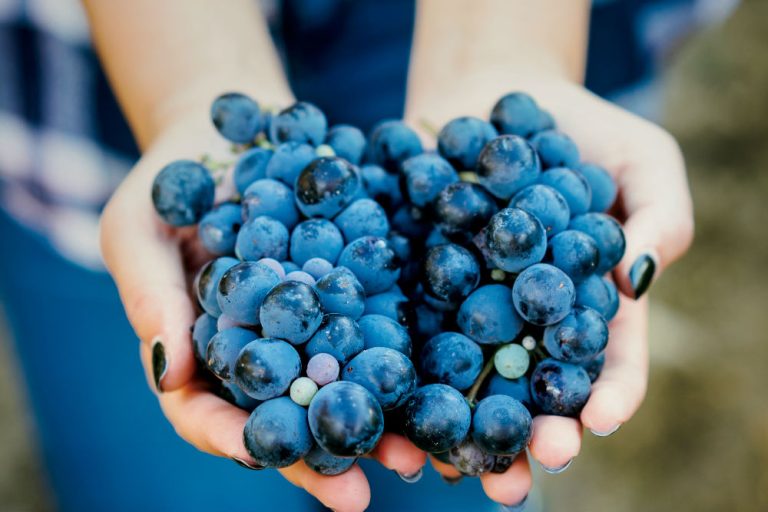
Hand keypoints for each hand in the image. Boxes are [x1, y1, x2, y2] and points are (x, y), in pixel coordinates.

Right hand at [100, 114, 425, 511]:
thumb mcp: (138, 228)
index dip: (229, 437)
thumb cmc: (167, 181)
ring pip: (339, 389)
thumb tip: (167, 372)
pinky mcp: (349, 295)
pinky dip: (402, 362)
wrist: (232, 128)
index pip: (205, 413)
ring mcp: (307, 329)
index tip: (257, 454)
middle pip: (284, 419)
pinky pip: (376, 334)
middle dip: (317, 459)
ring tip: (417, 457)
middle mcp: (257, 354)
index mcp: (197, 353)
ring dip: (376, 427)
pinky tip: (436, 385)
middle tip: (357, 497)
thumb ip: (149, 296)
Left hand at [405, 79, 692, 505]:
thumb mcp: (643, 160)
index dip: (611, 394)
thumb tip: (636, 282)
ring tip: (456, 461)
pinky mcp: (419, 287)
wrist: (497, 96)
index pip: (609, 363)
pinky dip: (402, 369)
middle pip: (536, 390)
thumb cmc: (584, 130)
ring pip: (468, 381)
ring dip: (464, 425)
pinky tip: (393, 398)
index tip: (600, 417)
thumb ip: (659, 218)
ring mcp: (472, 308)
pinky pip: (410, 333)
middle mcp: (530, 321)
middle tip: (536, 457)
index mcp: (591, 304)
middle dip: (538, 430)